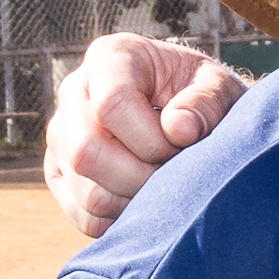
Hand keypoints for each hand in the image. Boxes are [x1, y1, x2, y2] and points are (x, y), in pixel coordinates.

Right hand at [44, 31, 243, 239]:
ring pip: (86, 190)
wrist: (188, 112)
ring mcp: (62, 134)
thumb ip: (206, 103)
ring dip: (135, 201)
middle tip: (174, 172)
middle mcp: (74, 91)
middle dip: (140, 176)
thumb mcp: (218, 87)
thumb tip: (178, 129)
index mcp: (110, 57)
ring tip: (164, 184)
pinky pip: (84, 214)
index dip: (151, 139)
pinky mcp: (60, 172)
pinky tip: (145, 201)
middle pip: (86, 152)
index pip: (111, 105)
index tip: (182, 145)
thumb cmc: (203, 95)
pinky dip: (121, 221)